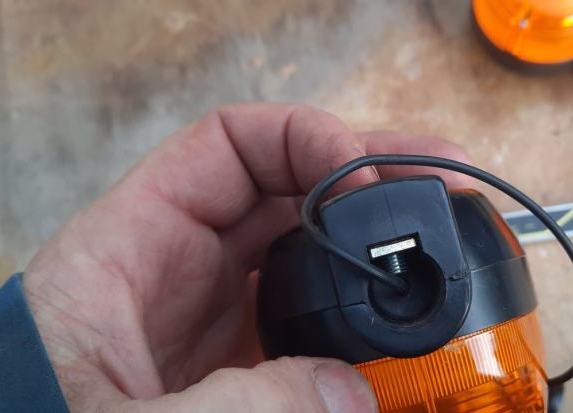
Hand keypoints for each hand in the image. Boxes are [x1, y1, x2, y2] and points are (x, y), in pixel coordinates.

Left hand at [23, 103, 471, 411]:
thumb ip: (238, 405)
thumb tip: (350, 394)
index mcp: (129, 246)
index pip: (228, 146)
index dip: (305, 139)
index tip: (366, 176)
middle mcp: (180, 270)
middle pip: (287, 188)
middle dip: (368, 174)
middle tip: (444, 178)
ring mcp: (215, 320)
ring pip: (307, 251)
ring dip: (374, 237)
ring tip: (441, 231)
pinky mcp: (239, 368)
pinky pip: (310, 318)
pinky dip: (359, 312)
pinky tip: (400, 318)